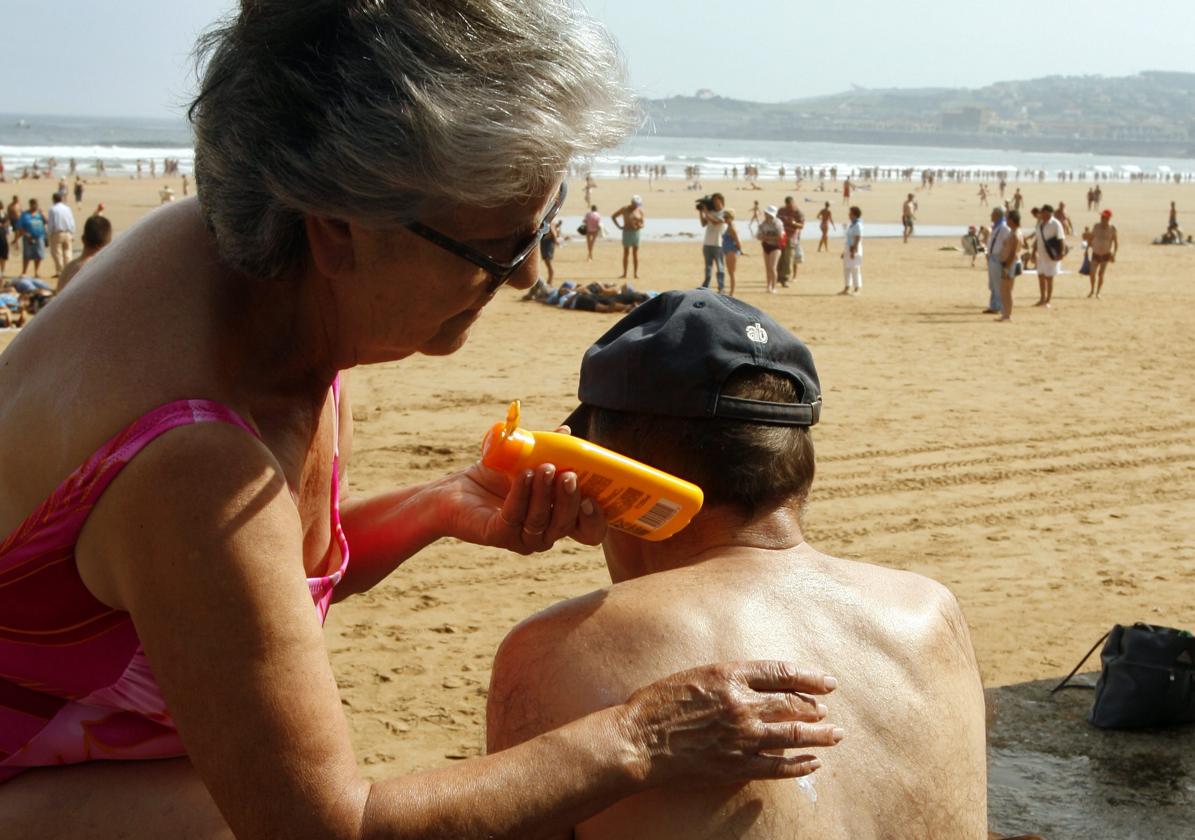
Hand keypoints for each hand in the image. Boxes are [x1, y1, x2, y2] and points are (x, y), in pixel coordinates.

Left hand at [435, 438, 605, 554]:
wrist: (454, 490)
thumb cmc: (495, 477)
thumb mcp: (527, 460)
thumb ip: (548, 450)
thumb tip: (565, 432)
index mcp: (557, 519)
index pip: (588, 530)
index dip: (596, 518)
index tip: (593, 496)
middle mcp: (544, 534)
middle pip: (567, 524)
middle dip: (570, 499)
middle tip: (568, 474)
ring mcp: (522, 538)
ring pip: (542, 521)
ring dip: (545, 493)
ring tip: (544, 468)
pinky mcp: (499, 535)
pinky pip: (515, 515)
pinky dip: (521, 493)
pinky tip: (524, 475)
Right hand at [619, 661, 842, 786]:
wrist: (641, 739)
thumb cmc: (660, 702)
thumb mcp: (696, 674)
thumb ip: (729, 677)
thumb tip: (759, 683)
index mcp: (730, 675)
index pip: (782, 673)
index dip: (810, 677)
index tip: (828, 683)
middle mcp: (741, 704)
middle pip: (793, 704)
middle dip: (815, 708)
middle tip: (826, 711)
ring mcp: (741, 736)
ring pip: (793, 734)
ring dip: (820, 735)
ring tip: (836, 736)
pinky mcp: (736, 765)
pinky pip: (777, 766)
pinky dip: (799, 765)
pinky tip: (813, 763)